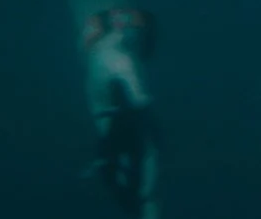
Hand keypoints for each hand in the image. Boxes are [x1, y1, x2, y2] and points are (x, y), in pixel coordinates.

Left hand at [81, 10, 159, 218]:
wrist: (111, 57)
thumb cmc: (120, 63)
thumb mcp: (125, 73)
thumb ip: (135, 88)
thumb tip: (146, 103)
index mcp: (145, 125)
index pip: (150, 158)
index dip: (149, 179)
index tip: (146, 198)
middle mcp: (138, 136)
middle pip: (143, 173)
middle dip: (146, 198)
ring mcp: (125, 139)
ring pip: (127, 175)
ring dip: (127, 196)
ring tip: (133, 216)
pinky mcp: (110, 139)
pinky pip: (110, 166)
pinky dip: (110, 183)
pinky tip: (111, 196)